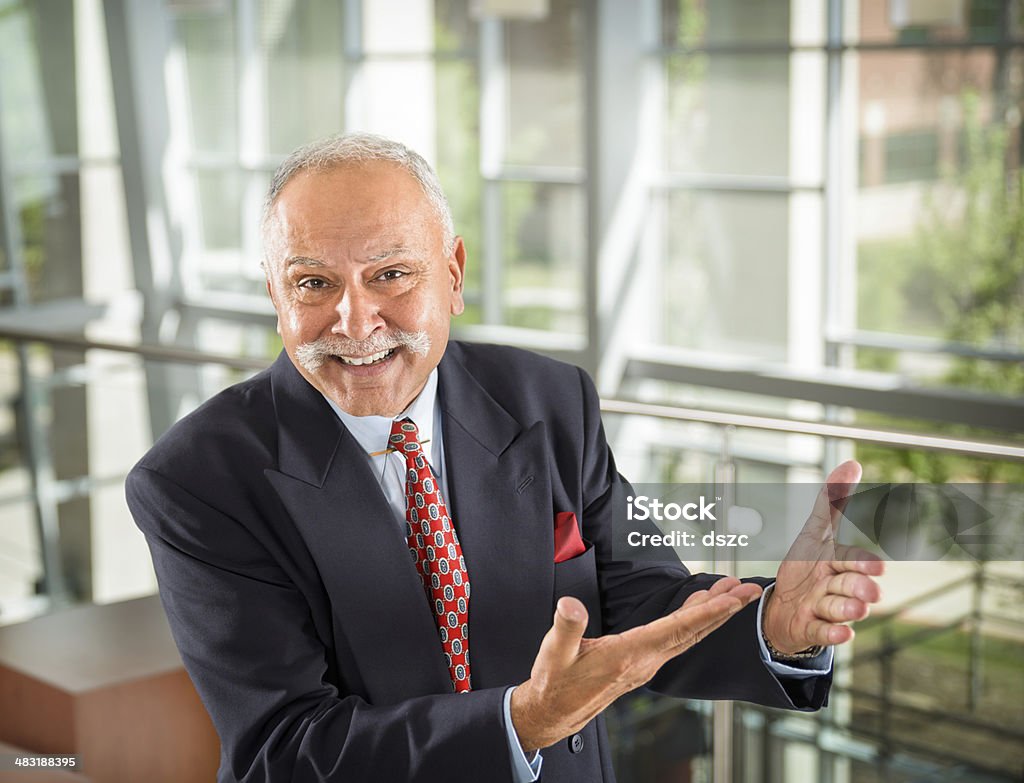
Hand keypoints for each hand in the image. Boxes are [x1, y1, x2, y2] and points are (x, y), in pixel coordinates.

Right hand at [510, 577, 761, 751]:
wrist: (552, 712)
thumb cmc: (555, 683)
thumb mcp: (555, 651)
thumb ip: (567, 626)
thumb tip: (572, 605)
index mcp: (631, 654)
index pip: (678, 629)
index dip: (708, 612)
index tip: (733, 598)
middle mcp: (646, 661)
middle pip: (694, 632)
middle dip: (724, 609)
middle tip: (748, 589)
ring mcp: (646, 664)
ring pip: (688, 635)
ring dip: (712, 613)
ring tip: (730, 592)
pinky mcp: (641, 664)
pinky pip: (677, 639)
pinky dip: (693, 621)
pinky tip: (697, 609)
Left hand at [763, 460, 884, 654]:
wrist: (784, 604)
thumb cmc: (806, 565)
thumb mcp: (815, 532)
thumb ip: (831, 501)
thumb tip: (853, 464)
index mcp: (837, 563)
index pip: (852, 560)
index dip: (862, 563)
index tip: (876, 566)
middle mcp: (836, 588)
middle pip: (850, 587)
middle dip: (860, 588)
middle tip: (870, 592)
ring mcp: (825, 610)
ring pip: (839, 610)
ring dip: (849, 610)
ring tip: (858, 610)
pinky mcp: (812, 629)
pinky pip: (824, 633)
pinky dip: (833, 634)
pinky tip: (842, 634)